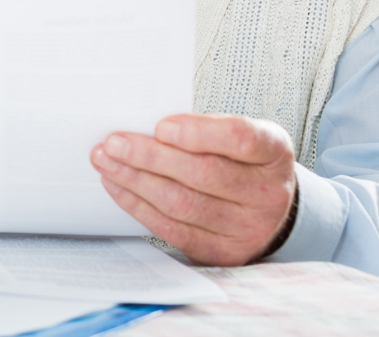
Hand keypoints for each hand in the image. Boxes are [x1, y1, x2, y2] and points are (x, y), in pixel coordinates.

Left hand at [90, 113, 296, 265]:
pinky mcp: (223, 252)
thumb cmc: (240, 158)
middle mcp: (266, 193)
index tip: (160, 126)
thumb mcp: (236, 131)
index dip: (198, 132)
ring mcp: (248, 229)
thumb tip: (147, 126)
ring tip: (106, 161)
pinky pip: (174, 231)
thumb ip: (203, 126)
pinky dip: (139, 206)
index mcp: (272, 152)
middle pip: (204, 174)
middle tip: (113, 142)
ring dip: (136, 181)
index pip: (240, 139)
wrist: (270, 207)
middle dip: (150, 157)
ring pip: (184, 204)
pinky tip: (118, 186)